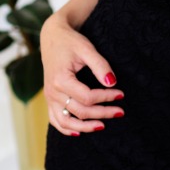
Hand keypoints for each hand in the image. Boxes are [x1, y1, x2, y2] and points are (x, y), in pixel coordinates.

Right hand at [41, 10, 123, 135]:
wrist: (52, 37)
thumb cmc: (70, 42)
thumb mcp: (86, 49)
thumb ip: (100, 66)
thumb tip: (112, 83)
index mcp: (61, 79)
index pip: (87, 97)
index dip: (106, 98)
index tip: (120, 94)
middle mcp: (53, 92)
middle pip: (80, 111)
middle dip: (102, 113)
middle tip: (120, 111)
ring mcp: (49, 97)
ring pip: (66, 122)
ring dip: (85, 127)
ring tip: (103, 126)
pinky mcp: (49, 99)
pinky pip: (55, 120)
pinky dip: (66, 129)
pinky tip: (79, 132)